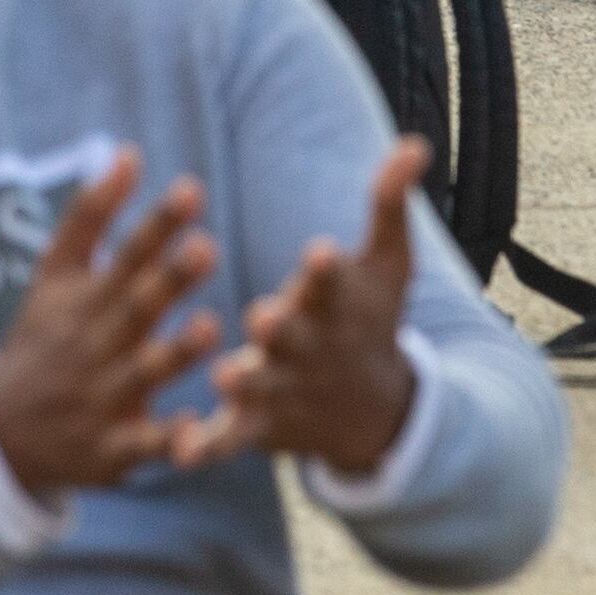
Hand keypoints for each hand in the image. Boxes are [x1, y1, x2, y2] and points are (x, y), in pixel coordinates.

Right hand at [0, 149, 223, 498]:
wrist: (2, 433)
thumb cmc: (45, 338)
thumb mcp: (55, 275)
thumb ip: (93, 214)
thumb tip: (130, 152)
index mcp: (87, 300)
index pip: (126, 255)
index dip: (157, 225)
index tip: (191, 190)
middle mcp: (96, 345)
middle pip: (136, 308)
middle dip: (169, 280)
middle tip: (206, 247)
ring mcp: (103, 397)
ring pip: (144, 374)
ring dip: (175, 353)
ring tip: (209, 327)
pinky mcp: (113, 450)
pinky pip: (142, 446)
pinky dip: (167, 440)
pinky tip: (195, 429)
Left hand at [185, 134, 427, 475]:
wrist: (372, 411)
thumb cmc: (371, 319)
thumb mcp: (389, 263)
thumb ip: (391, 203)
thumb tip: (414, 142)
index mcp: (335, 304)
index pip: (333, 284)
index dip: (327, 272)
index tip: (320, 252)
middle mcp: (308, 348)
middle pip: (293, 337)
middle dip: (280, 328)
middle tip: (265, 316)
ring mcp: (283, 389)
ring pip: (260, 387)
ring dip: (244, 382)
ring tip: (227, 374)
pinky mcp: (256, 426)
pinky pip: (228, 438)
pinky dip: (207, 446)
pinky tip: (181, 452)